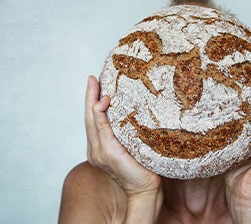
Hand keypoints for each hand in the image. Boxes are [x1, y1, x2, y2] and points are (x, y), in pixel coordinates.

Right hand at [85, 76, 162, 222]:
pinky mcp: (108, 154)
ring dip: (93, 101)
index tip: (95, 83)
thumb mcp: (132, 145)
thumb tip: (134, 113)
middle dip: (89, 96)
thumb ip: (126, 133)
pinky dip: (100, 116)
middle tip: (92, 78)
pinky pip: (102, 130)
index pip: (94, 121)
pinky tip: (102, 102)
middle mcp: (96, 150)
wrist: (145, 188)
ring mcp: (99, 153)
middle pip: (89, 118)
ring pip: (92, 122)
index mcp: (100, 147)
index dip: (92, 102)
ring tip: (95, 84)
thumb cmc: (142, 167)